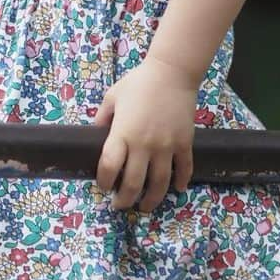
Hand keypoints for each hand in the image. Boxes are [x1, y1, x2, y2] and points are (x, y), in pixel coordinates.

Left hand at [94, 57, 197, 211]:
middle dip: (125, 200)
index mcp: (123, 133)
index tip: (103, 187)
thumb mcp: (112, 97)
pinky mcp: (184, 143)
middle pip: (133, 183)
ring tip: (144, 207)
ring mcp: (166, 146)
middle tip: (120, 206)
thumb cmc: (138, 83)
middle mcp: (144, 145)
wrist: (172, 73)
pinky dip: (180, 182)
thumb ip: (102, 118)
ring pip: (159, 183)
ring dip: (151, 200)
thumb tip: (95, 134)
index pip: (109, 167)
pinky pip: (184, 168)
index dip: (104, 182)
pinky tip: (177, 189)